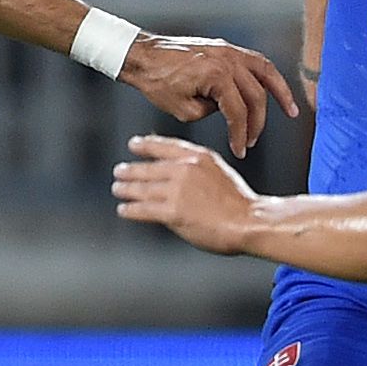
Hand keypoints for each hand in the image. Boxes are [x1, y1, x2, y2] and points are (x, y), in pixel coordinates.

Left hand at [112, 133, 264, 252]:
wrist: (249, 221)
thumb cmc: (239, 202)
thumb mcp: (219, 171)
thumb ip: (197, 167)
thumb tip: (177, 167)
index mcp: (197, 157)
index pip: (164, 146)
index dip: (145, 145)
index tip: (133, 144)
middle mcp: (184, 170)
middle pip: (148, 168)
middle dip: (130, 170)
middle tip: (119, 171)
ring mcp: (177, 191)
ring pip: (141, 188)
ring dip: (126, 189)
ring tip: (117, 189)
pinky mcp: (172, 212)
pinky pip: (143, 209)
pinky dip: (130, 209)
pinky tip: (124, 210)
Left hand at [120, 33, 298, 156]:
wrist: (144, 56)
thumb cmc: (158, 81)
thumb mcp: (183, 110)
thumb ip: (211, 113)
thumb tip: (226, 113)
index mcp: (216, 76)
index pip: (238, 112)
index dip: (241, 134)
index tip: (240, 150)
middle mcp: (227, 60)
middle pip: (255, 96)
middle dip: (256, 123)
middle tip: (250, 141)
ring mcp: (229, 51)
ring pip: (265, 73)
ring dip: (280, 93)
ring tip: (291, 111)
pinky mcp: (226, 48)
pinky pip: (256, 61)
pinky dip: (269, 75)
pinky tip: (275, 88)